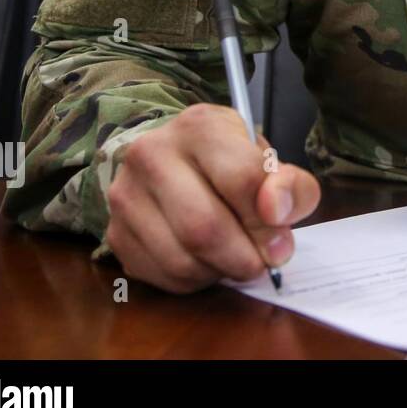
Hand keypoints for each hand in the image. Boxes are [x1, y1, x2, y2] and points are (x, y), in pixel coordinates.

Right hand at [104, 103, 320, 293]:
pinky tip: (209, 261)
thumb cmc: (227, 160)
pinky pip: (163, 277)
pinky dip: (197, 280)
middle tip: (265, 261)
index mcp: (199, 127)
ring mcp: (126, 196)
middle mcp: (152, 155)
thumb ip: (290, 184)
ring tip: (237, 257)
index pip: (241, 180)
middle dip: (245, 257)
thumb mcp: (267, 159)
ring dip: (221, 272)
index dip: (269, 220)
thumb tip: (277, 212)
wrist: (172, 159)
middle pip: (204, 228)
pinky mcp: (116, 234)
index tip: (283, 240)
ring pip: (182, 261)